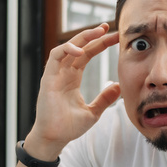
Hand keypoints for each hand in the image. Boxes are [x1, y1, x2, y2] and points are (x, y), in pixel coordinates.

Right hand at [27, 24, 120, 158]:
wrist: (55, 138)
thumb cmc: (69, 127)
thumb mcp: (94, 112)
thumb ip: (105, 99)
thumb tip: (119, 86)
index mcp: (73, 77)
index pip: (87, 54)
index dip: (100, 44)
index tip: (116, 37)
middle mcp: (63, 72)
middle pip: (79, 47)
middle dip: (93, 35)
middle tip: (109, 27)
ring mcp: (55, 74)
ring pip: (66, 47)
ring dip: (82, 38)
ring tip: (98, 33)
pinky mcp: (48, 79)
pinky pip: (55, 57)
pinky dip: (67, 50)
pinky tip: (81, 51)